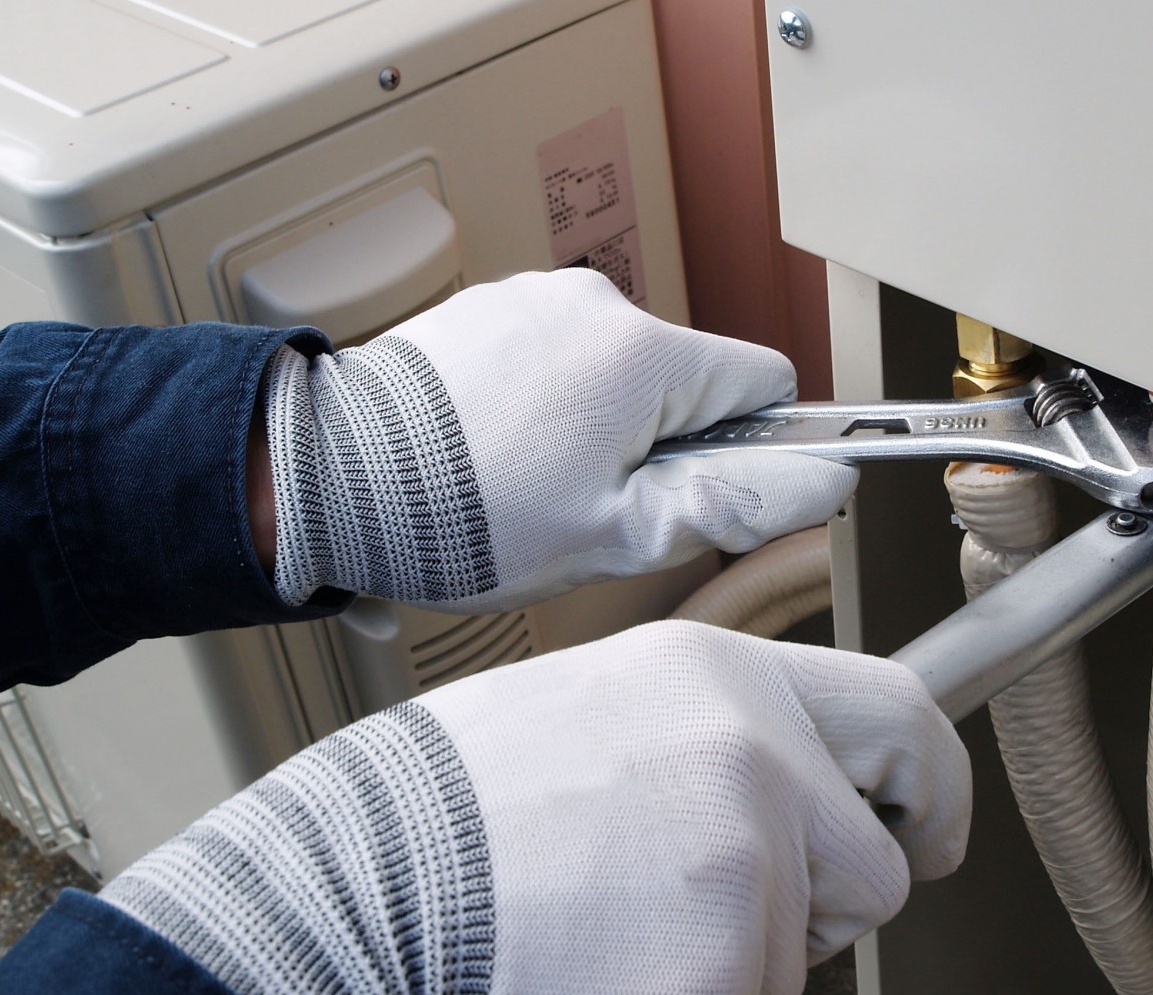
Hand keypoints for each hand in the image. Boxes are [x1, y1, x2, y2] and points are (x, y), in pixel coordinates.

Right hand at [103, 622, 970, 994]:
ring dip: (717, 978)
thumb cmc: (438, 812)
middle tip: (689, 918)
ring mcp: (739, 883)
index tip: (939, 830)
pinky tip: (586, 992)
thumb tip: (791, 784)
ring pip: (789, 972)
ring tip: (595, 938)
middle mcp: (752, 767)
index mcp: (722, 681)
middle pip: (870, 878)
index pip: (902, 720)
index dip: (938, 790)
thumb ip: (713, 736)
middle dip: (807, 914)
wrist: (342, 903)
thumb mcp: (596, 709)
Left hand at [260, 268, 856, 610]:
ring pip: (616, 372)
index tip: (709, 490)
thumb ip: (732, 504)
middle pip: (685, 380)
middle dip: (662, 442)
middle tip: (593, 506)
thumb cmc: (462, 516)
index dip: (753, 447)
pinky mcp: (483, 311)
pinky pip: (551, 357)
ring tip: (528, 482)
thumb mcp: (617, 536)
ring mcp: (533, 301)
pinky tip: (493, 451)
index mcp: (643, 356)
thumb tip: (824, 481)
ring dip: (598, 423)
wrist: (328, 479)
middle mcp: (595, 306)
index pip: (763, 383)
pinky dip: (542, 402)